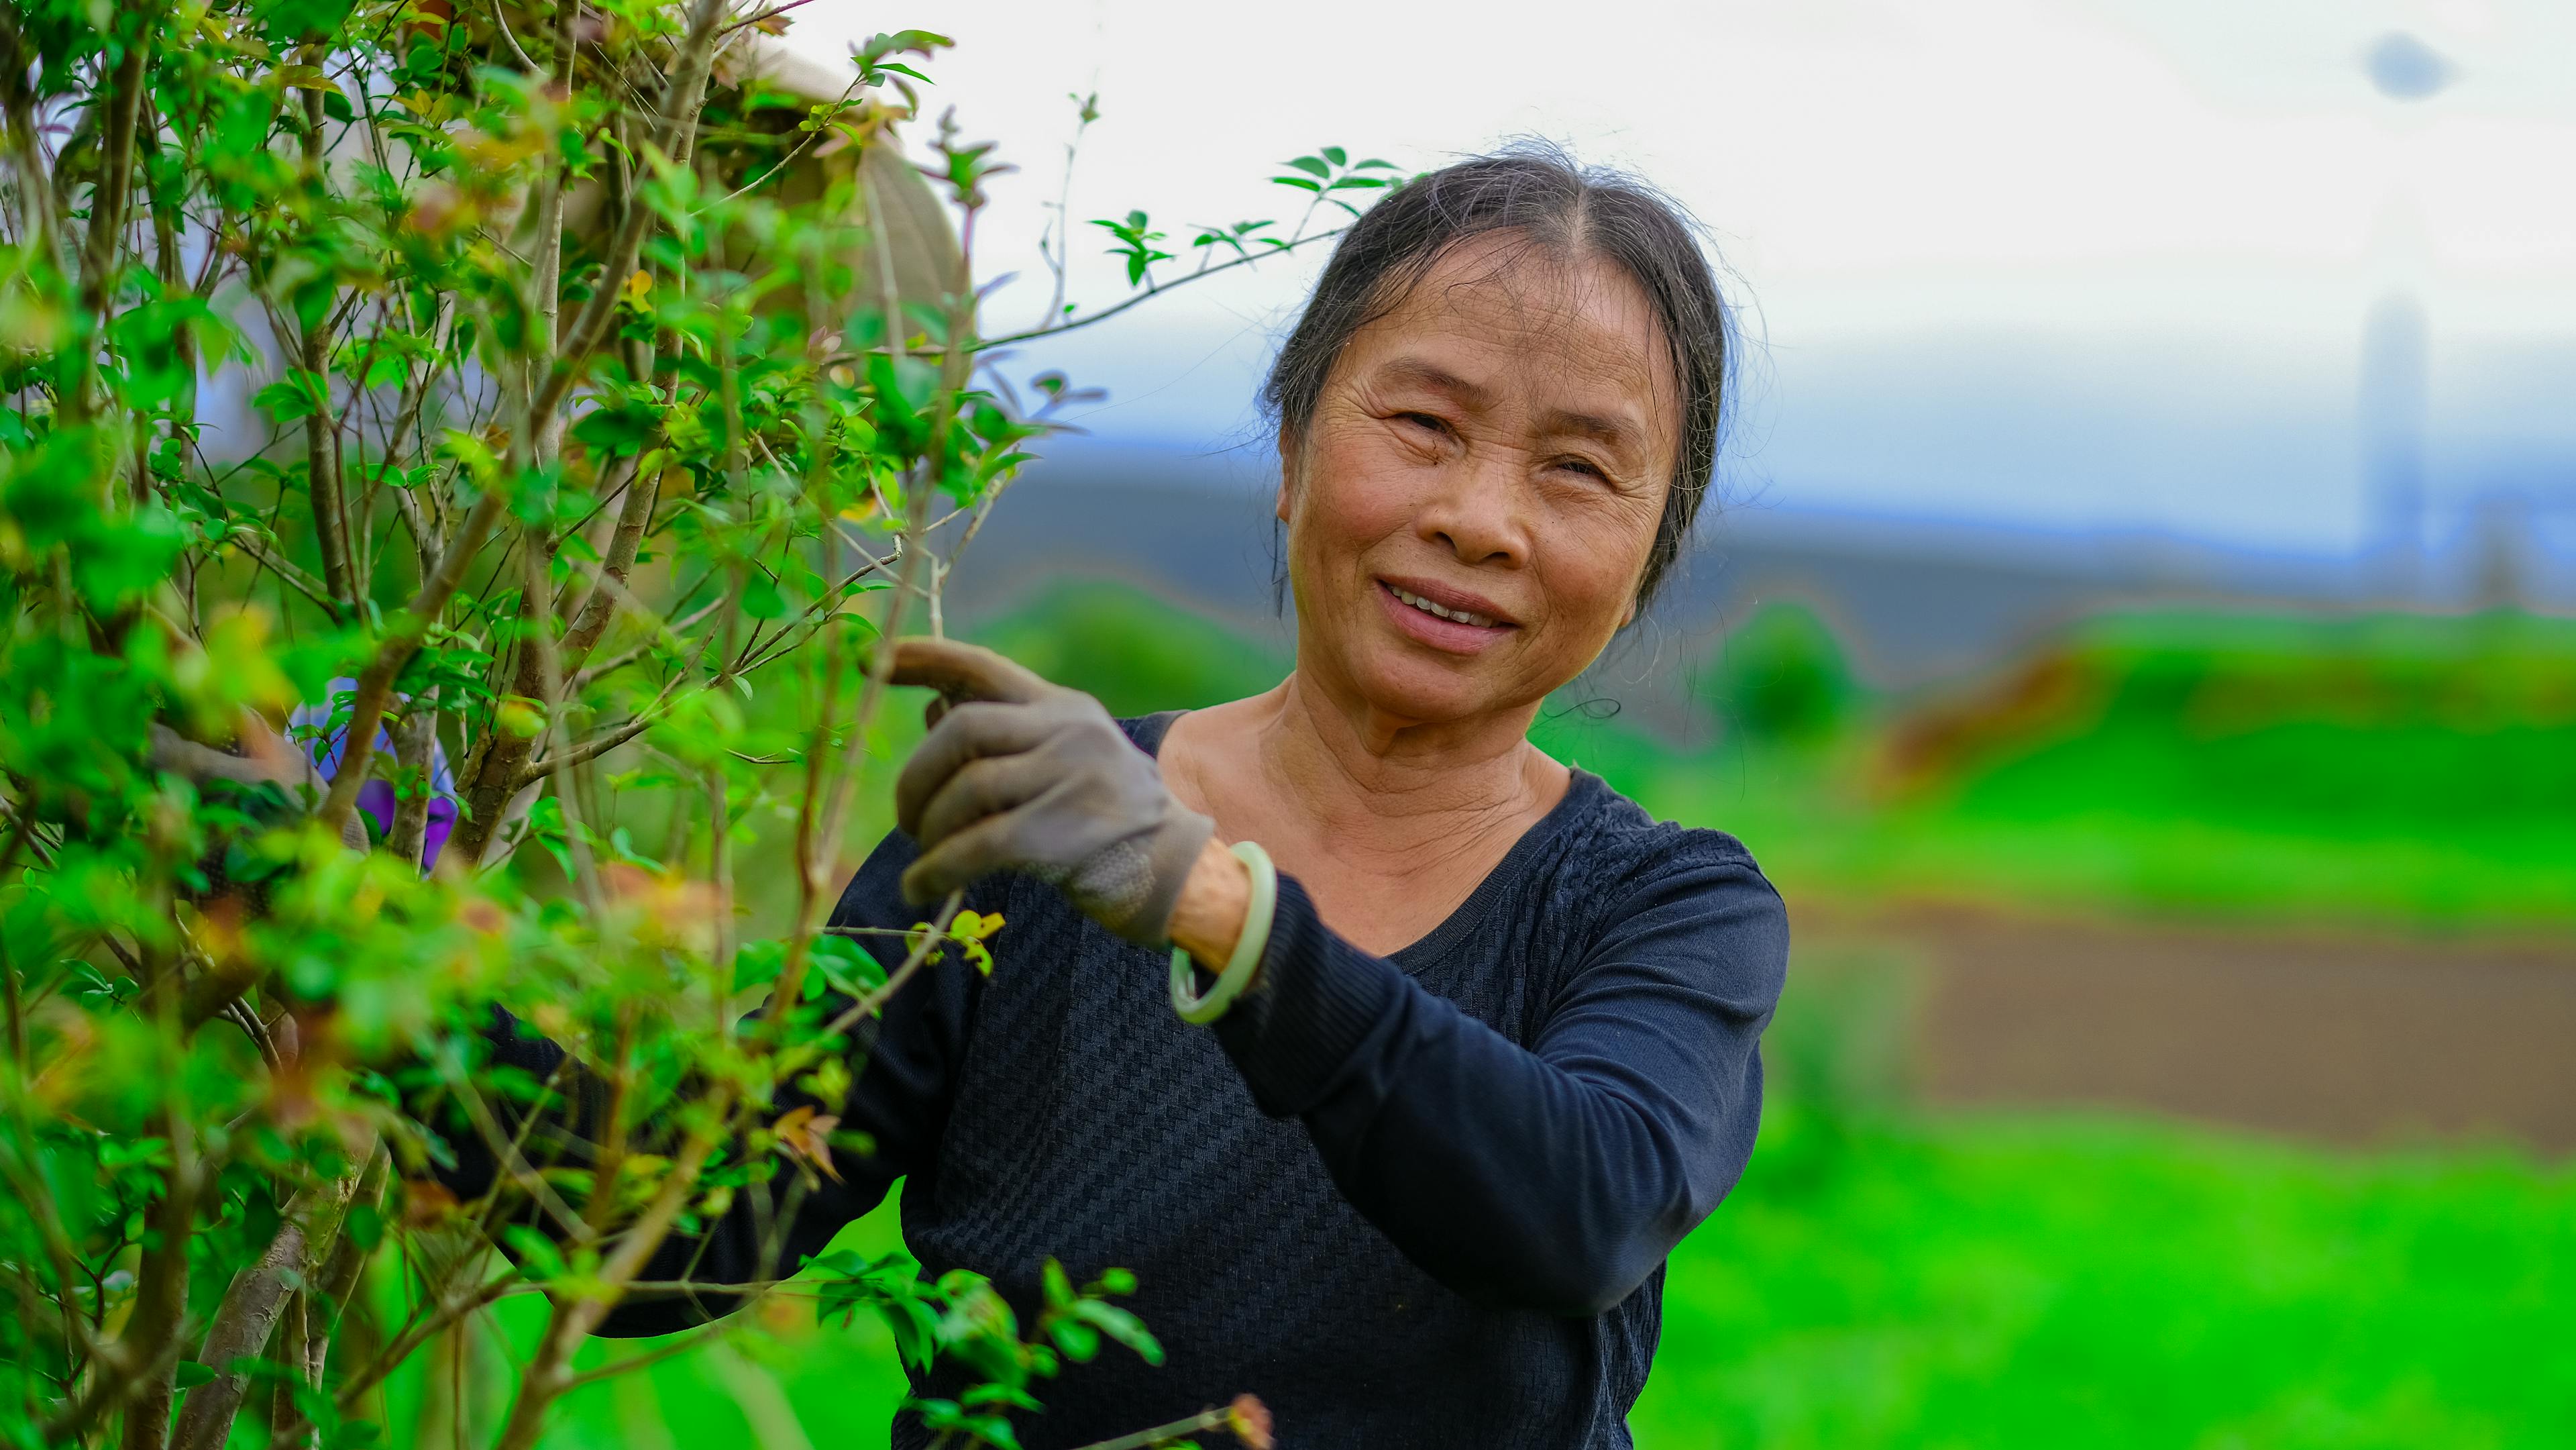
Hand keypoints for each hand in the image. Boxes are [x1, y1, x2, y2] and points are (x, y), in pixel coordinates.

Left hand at [884, 638, 1216, 946]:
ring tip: (923, 856)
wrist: (1177, 873)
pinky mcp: (1067, 834)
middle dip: (916, 776)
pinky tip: (920, 890)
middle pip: (963, 728)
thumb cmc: (1103, 820)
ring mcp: (1074, 779)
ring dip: (928, 829)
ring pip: (968, 789)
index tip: (873, 660)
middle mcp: (1070, 731)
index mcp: (1062, 707)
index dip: (924, 659)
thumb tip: (932, 709)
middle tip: (906, 818)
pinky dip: (937, 870)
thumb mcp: (1060, 761)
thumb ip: (1003, 736)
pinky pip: (980, 846)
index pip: (983, 667)